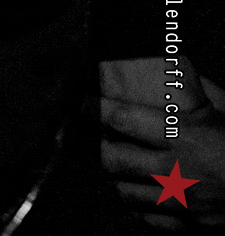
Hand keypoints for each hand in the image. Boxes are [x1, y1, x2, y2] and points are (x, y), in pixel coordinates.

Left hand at [100, 57, 224, 231]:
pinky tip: (139, 191)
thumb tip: (171, 63)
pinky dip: (137, 204)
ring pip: (124, 191)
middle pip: (113, 159)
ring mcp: (182, 202)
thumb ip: (198, 92)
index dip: (96, 109)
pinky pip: (146, 217)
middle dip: (99, 147)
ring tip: (116, 164)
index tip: (84, 103)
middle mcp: (178, 170)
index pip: (123, 119)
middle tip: (97, 138)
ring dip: (116, 177)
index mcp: (186, 135)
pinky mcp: (189, 225)